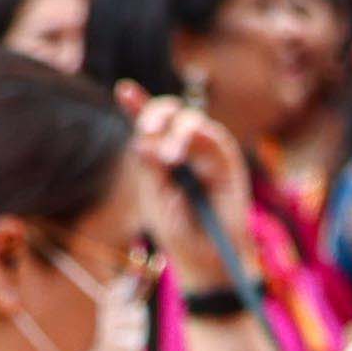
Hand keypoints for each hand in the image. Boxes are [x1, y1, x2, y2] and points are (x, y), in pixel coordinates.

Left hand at [115, 87, 243, 281]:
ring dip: (175, 132)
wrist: (207, 259)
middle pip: (169, 113)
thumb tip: (141, 137)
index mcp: (161, 155)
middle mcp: (184, 147)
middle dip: (155, 113)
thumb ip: (150, 167)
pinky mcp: (227, 160)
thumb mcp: (155, 198)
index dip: (136, 104)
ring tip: (168, 158)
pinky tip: (178, 155)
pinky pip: (213, 138)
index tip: (123, 90)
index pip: (148, 124)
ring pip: (190, 120)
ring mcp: (207, 151)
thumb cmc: (180, 230)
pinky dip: (193, 140)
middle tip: (146, 129)